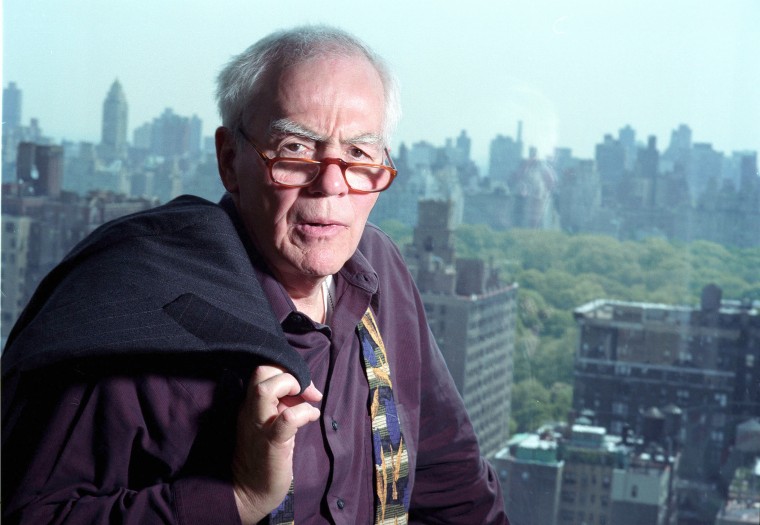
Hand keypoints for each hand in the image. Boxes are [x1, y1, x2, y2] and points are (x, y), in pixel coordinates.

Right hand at [231, 365, 321, 523]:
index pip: (263, 370)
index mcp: (250, 404)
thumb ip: (285, 403)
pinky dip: (304, 412)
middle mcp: (251, 410)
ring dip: (291, 386)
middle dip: (288, 372)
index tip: (304, 385)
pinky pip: (287, 419)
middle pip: (261, 372)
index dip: (286, 370)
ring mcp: (259, 425)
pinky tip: (312, 416)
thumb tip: (307, 390)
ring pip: (265, 389)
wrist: (250, 491)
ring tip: (306, 399)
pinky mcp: (272, 443)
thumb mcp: (272, 422)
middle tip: (305, 390)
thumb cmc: (265, 455)